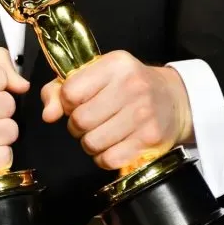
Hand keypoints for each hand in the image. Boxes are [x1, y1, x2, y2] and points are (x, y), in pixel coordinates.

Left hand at [41, 50, 192, 170]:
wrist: (174, 99)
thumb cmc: (128, 86)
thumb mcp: (96, 75)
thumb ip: (61, 89)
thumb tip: (48, 115)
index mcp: (115, 65)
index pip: (70, 92)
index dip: (67, 103)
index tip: (78, 103)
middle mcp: (131, 86)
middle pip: (80, 120)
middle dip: (78, 126)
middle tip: (90, 121)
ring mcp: (143, 113)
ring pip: (91, 143)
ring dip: (90, 143)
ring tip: (101, 133)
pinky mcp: (149, 139)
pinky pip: (109, 159)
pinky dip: (104, 157)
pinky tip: (112, 146)